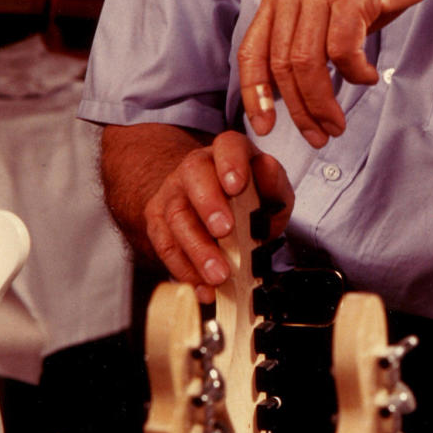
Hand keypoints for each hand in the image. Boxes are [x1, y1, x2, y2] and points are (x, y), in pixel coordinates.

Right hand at [142, 130, 293, 303]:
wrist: (212, 208)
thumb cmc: (247, 199)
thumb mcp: (272, 191)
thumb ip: (274, 183)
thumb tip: (268, 171)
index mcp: (228, 153)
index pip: (227, 145)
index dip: (231, 162)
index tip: (236, 185)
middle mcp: (196, 167)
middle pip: (193, 175)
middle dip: (208, 204)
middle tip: (225, 230)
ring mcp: (173, 193)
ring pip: (176, 214)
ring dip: (198, 248)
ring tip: (219, 274)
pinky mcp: (158, 222)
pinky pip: (165, 245)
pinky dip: (185, 270)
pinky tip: (203, 286)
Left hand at [237, 0, 432, 147]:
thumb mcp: (330, 7)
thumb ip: (306, 40)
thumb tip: (287, 93)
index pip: (251, 49)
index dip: (254, 93)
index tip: (265, 126)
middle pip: (281, 63)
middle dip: (298, 109)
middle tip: (319, 134)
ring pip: (307, 61)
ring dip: (322, 102)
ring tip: (338, 122)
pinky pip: (342, 49)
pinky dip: (354, 73)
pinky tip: (368, 76)